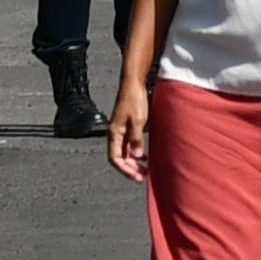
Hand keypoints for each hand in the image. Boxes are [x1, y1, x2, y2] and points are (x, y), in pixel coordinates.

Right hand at [107, 59, 159, 179]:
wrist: (133, 82)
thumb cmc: (134, 99)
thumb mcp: (137, 120)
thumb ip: (136, 139)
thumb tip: (137, 157)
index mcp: (114, 133)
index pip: (115, 158)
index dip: (125, 170)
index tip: (137, 176)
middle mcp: (115, 133)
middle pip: (119, 158)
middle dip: (130, 168)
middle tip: (143, 176)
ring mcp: (121, 130)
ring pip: (125, 152)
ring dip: (134, 162)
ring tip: (145, 169)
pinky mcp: (127, 126)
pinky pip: (129, 145)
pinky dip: (136, 153)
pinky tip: (145, 156)